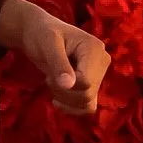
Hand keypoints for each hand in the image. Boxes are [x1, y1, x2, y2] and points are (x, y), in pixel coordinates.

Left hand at [0, 0, 110, 115]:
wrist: (39, 34)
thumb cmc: (42, 34)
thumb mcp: (47, 45)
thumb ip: (59, 64)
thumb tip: (69, 84)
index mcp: (95, 48)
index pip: (86, 82)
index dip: (65, 85)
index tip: (50, 75)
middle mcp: (102, 61)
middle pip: (87, 95)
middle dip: (63, 93)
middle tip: (49, 79)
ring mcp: (99, 73)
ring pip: (88, 104)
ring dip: (66, 100)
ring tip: (54, 83)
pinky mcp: (93, 84)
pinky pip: (88, 107)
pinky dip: (72, 108)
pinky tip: (57, 99)